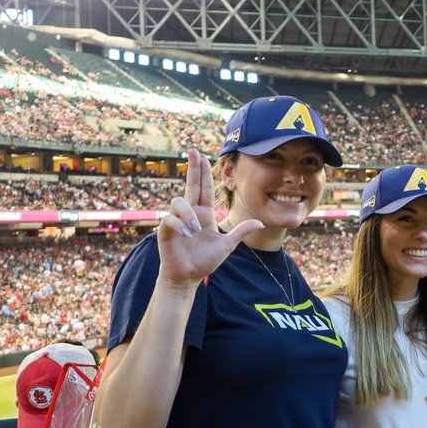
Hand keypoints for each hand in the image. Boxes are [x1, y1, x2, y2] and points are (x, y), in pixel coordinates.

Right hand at [156, 148, 262, 288]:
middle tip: (192, 150)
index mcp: (204, 214)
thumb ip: (241, 232)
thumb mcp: (227, 245)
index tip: (202, 156)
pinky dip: (179, 224)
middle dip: (192, 168)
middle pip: (191, 185)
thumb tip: (260, 223)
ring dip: (188, 213)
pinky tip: (187, 234)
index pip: (204, 188)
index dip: (203, 172)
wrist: (188, 276)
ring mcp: (177, 221)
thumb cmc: (204, 261)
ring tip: (196, 229)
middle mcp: (190, 214)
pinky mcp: (166, 231)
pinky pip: (169, 219)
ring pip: (179, 201)